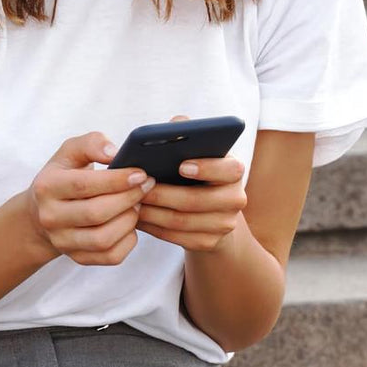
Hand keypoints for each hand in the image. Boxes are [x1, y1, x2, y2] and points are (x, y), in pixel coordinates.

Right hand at [25, 132, 154, 266]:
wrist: (43, 212)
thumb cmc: (64, 176)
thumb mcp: (70, 152)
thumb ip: (91, 143)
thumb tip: (114, 152)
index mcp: (47, 186)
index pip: (84, 184)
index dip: (116, 180)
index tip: (140, 174)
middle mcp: (50, 217)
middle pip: (96, 213)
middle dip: (128, 198)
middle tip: (145, 186)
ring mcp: (63, 241)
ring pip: (104, 239)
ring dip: (129, 220)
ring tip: (136, 204)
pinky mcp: (78, 258)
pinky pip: (111, 256)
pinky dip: (128, 241)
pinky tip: (129, 223)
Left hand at [136, 116, 246, 252]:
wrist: (209, 210)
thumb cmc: (193, 171)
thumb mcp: (194, 151)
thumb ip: (187, 133)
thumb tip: (176, 123)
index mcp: (234, 171)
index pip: (229, 169)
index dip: (206, 168)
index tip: (180, 165)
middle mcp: (235, 198)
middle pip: (197, 200)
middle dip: (164, 194)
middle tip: (139, 186)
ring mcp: (224, 224)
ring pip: (183, 221)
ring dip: (153, 212)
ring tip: (130, 202)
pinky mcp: (209, 243)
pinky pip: (177, 237)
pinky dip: (154, 228)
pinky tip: (137, 218)